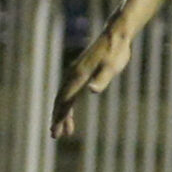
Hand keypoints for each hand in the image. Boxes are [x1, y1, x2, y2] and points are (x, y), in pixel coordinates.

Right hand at [51, 14, 136, 138]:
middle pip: (60, 100)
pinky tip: (72, 115)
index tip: (54, 131)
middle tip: (55, 135)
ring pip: (64, 97)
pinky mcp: (80, 72)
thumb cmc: (116, 52)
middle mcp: (73, 75)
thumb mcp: (112, 67)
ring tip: (65, 132)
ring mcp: (75, 73)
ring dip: (63, 114)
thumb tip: (92, 90)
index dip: (59, 116)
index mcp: (78, 76)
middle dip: (57, 118)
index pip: (64, 100)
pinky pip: (70, 91)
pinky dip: (69, 105)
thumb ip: (102, 80)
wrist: (115, 35)